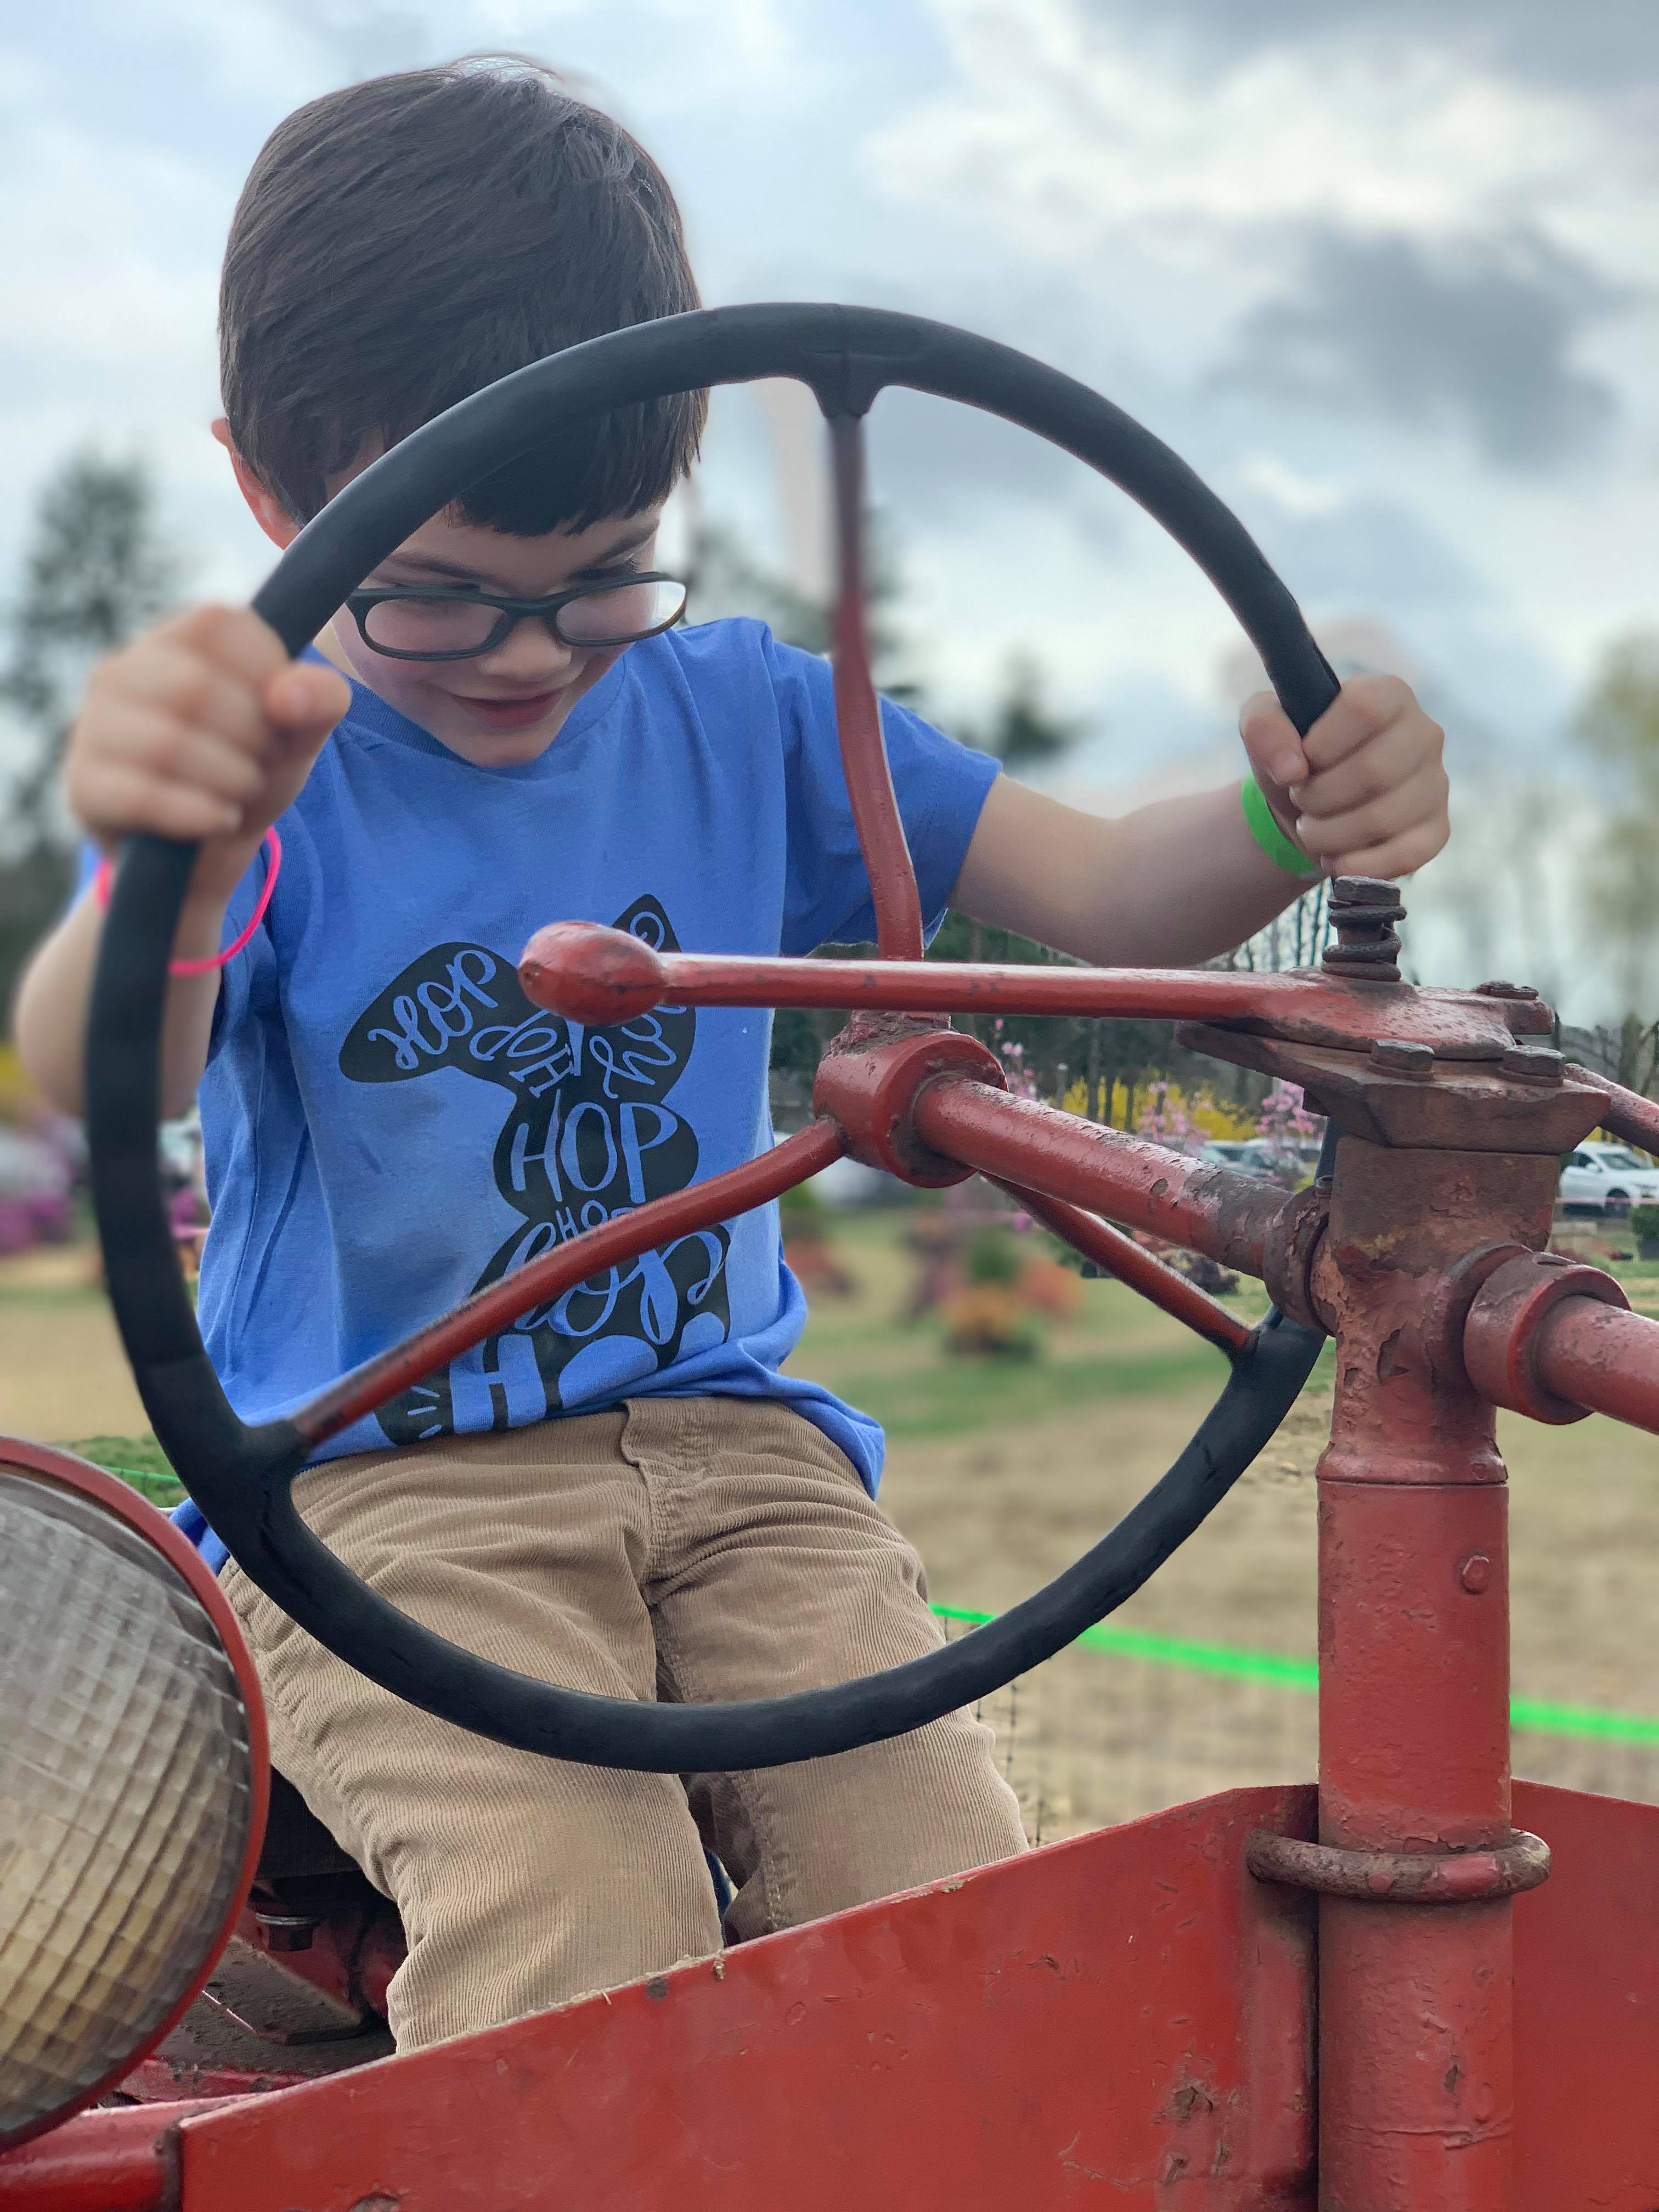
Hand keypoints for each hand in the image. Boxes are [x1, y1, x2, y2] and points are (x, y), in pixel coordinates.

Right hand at [65, 605, 349, 903]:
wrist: (206, 853)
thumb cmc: (247, 771)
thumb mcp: (298, 735)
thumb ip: (319, 701)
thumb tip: (291, 694)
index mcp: (175, 641)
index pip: (222, 624)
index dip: (268, 674)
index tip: (278, 715)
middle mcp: (123, 671)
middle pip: (194, 687)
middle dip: (252, 737)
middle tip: (261, 765)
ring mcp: (94, 727)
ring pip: (165, 744)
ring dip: (229, 779)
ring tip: (240, 794)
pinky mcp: (85, 787)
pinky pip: (140, 796)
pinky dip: (198, 814)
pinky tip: (222, 820)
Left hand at [1239, 674, 1448, 879]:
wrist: (1308, 807)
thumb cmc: (1295, 756)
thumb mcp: (1264, 728)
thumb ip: (1263, 725)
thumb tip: (1291, 767)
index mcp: (1389, 695)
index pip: (1365, 709)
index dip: (1322, 743)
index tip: (1301, 762)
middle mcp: (1424, 734)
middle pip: (1374, 770)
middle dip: (1318, 796)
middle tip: (1301, 800)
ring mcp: (1436, 784)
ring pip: (1383, 819)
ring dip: (1329, 834)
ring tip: (1312, 828)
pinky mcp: (1436, 831)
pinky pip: (1405, 856)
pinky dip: (1357, 866)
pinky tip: (1335, 859)